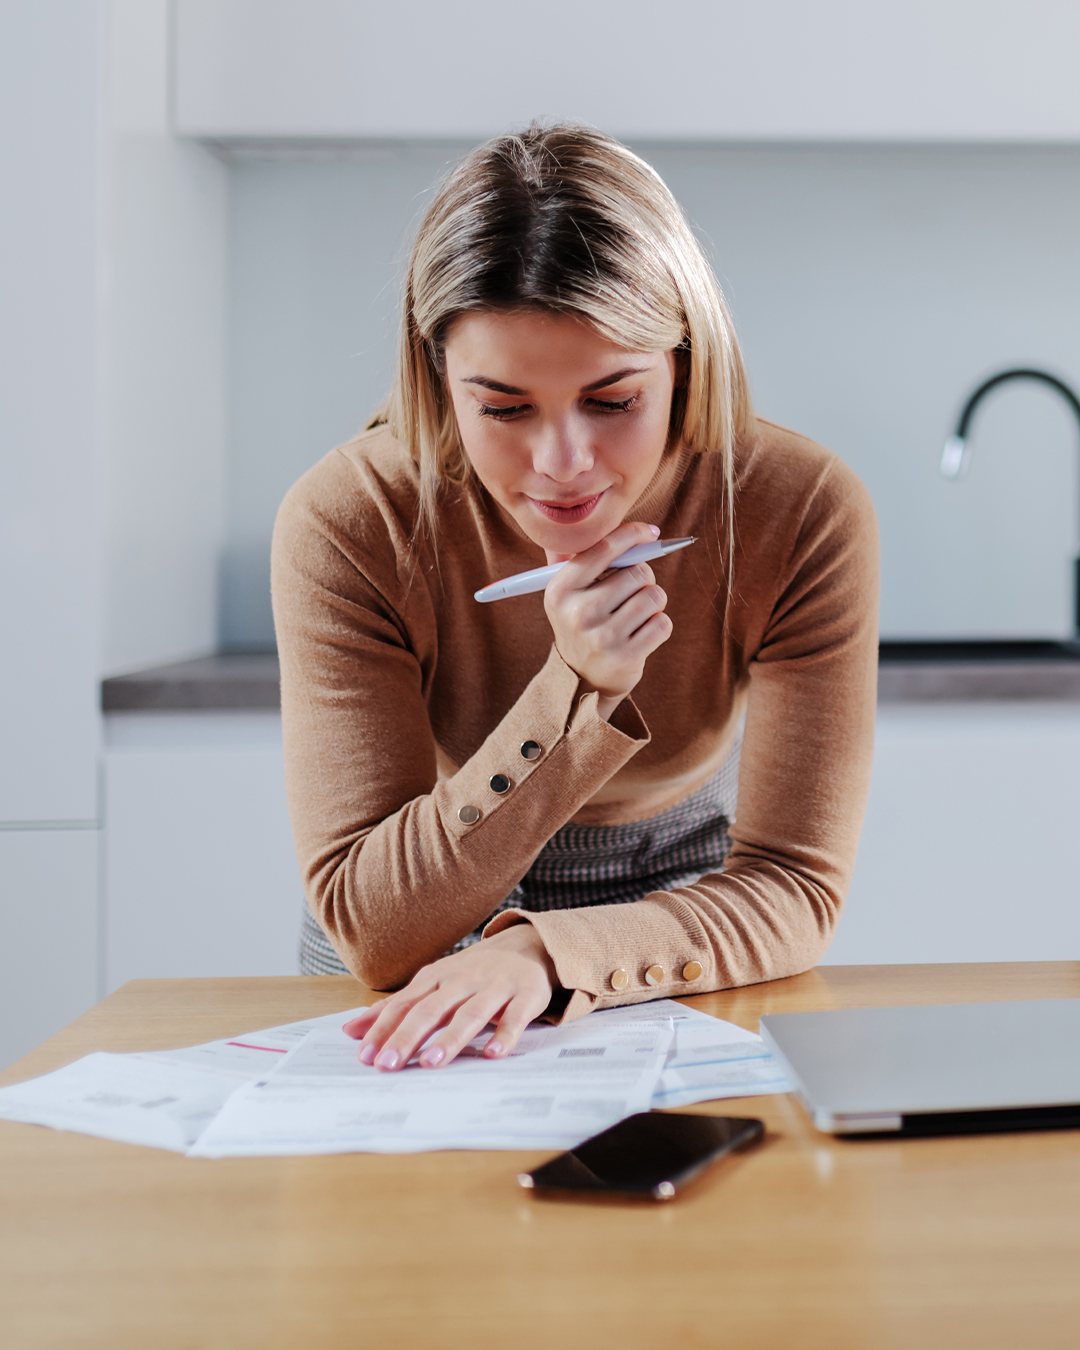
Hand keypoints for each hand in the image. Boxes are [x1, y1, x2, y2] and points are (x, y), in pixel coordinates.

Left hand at [341, 923, 556, 1070]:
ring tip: (431, 1062)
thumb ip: (395, 1007)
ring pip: (470, 1014)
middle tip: (388, 1065)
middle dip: (408, 1037)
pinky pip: (515, 1017)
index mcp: (437, 978)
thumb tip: (350, 1031)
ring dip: (450, 1038)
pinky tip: (493, 1054)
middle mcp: (463, 980)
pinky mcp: (526, 996)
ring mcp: (495, 987)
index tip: (365, 1056)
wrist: (528, 945)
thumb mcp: (433, 983)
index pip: (404, 1004)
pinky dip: (505, 1035)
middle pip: (432, 1010)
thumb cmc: (473, 972)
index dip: (383, 1029)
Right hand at [543, 521, 672, 717]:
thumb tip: (636, 531)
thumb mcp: (568, 592)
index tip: (651, 533)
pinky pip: (662, 623)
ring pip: (654, 596)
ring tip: (637, 614)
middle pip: (638, 572)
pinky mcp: (625, 656)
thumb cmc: (583, 623)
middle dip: (644, 578)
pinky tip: (641, 633)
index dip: (634, 534)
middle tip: (633, 592)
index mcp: (561, 589)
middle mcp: (578, 612)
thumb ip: (585, 556)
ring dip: (653, 602)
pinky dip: (658, 624)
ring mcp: (602, 637)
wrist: (581, 679)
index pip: (604, 548)